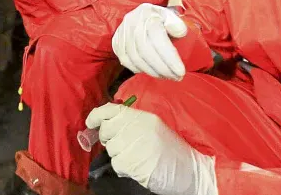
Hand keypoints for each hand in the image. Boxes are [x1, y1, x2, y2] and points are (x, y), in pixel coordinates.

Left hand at [86, 103, 217, 194]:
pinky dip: (124, 168)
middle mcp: (137, 127)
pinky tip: (138, 166)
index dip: (96, 115)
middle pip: (106, 130)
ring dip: (119, 156)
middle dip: (110, 139)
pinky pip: (117, 164)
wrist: (190, 169)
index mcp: (142, 117)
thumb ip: (129, 123)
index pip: (111, 109)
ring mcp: (135, 144)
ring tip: (138, 157)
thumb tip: (102, 123)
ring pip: (111, 149)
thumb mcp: (151, 128)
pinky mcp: (133, 162)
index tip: (90, 122)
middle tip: (124, 145)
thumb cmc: (170, 150)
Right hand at [112, 3, 187, 79]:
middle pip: (145, 50)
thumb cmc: (161, 19)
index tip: (180, 71)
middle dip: (162, 68)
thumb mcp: (172, 17)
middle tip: (175, 77)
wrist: (144, 15)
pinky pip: (125, 60)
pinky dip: (139, 69)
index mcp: (147, 12)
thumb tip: (179, 32)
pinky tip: (150, 71)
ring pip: (135, 58)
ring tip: (165, 75)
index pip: (157, 38)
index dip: (169, 58)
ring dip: (152, 71)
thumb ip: (177, 24)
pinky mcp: (116, 41)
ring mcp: (121, 32)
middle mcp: (131, 21)